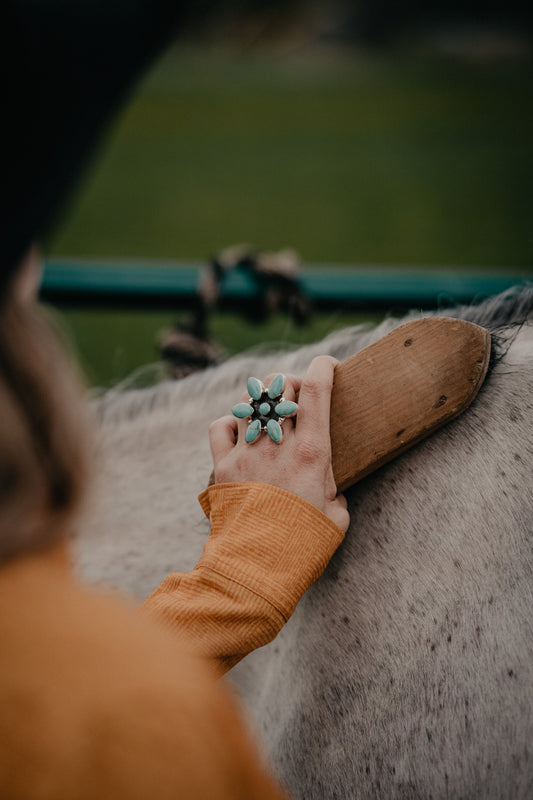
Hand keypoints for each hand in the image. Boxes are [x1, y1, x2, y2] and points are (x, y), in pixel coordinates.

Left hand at [208, 356, 349, 531]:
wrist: (257, 568)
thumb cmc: (303, 546)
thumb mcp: (336, 517)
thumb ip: (334, 492)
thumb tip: (328, 488)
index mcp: (312, 453)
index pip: (316, 390)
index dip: (323, 368)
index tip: (328, 364)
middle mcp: (277, 445)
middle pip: (282, 388)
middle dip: (293, 383)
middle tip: (298, 394)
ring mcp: (247, 452)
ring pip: (252, 402)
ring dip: (264, 399)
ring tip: (270, 413)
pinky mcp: (223, 466)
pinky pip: (220, 426)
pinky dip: (230, 421)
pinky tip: (240, 429)